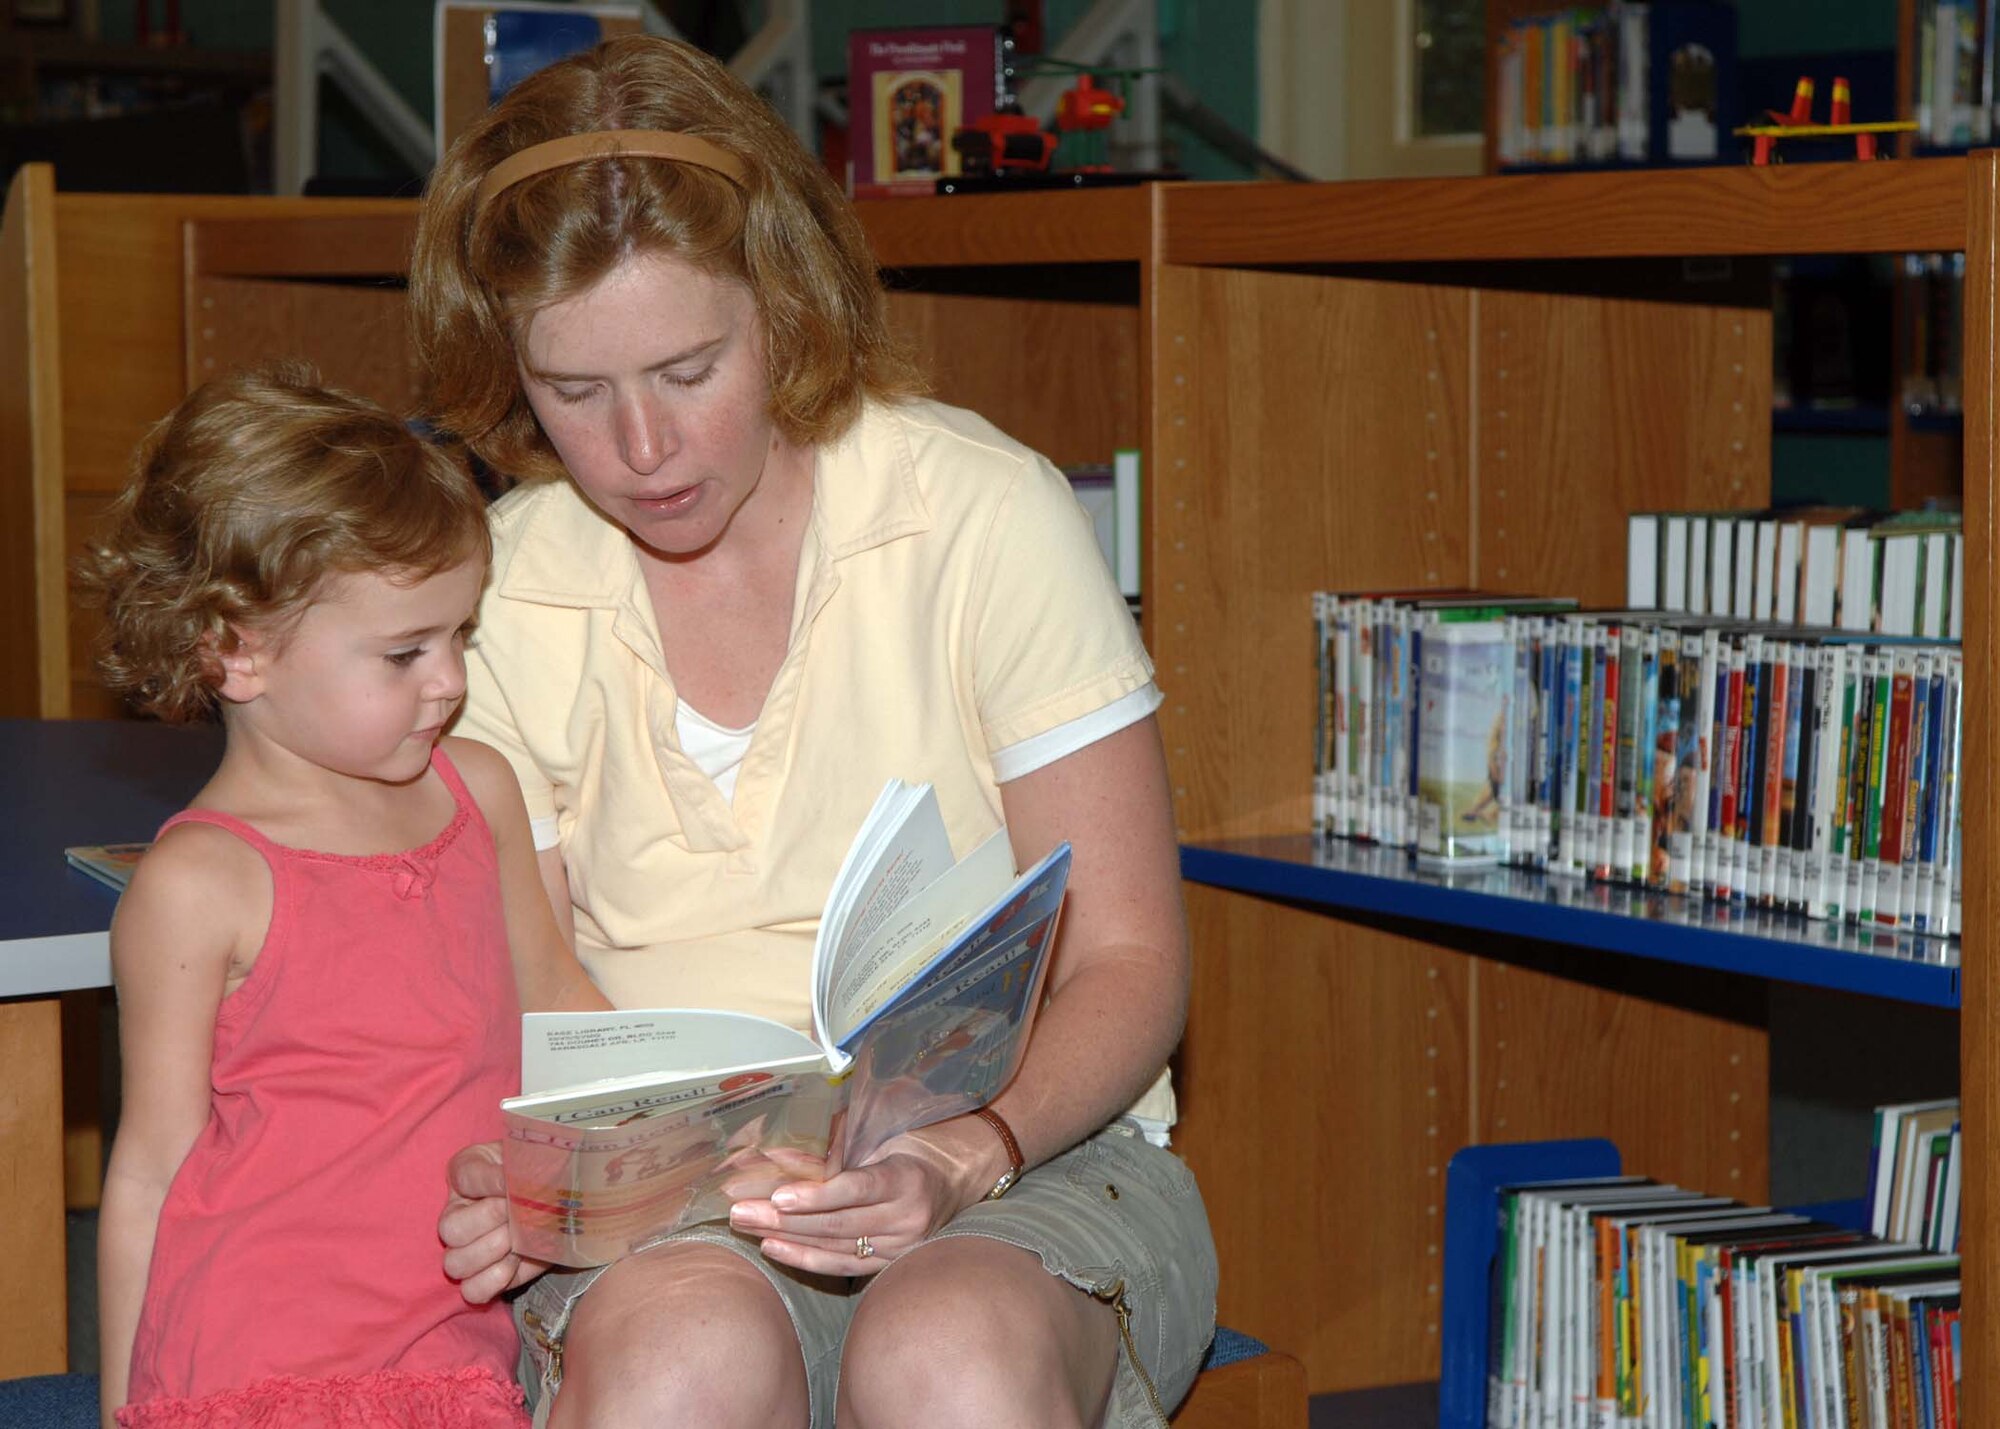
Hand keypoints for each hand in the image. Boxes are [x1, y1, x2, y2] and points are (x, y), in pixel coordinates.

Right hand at [440, 1141, 548, 1302]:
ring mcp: (467, 1249)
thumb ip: (518, 1168)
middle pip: (450, 1230)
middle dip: (490, 1220)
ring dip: (491, 1251)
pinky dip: (494, 1280)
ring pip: (454, 1264)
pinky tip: (515, 1261)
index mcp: (466, 1174)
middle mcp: (458, 1214)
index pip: (466, 1176)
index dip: (492, 1182)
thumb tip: (510, 1184)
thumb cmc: (544, 1172)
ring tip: (518, 1239)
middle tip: (518, 1213)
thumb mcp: (532, 1158)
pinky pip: (472, 1291)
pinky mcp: (486, 1277)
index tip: (516, 1182)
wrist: (565, 1198)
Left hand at [725, 1122, 997, 1276]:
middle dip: (784, 1218)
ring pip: (835, 1247)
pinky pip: (842, 1266)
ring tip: (746, 1227)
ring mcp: (901, 1247)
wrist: (957, 1178)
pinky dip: (805, 1259)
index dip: (818, 1194)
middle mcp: (908, 1218)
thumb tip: (780, 1152)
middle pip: (839, 1223)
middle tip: (741, 1211)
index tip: (780, 1195)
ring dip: (785, 1238)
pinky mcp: (890, 1265)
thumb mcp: (883, 1136)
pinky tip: (773, 1248)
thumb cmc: (912, 1147)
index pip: (859, 1188)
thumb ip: (839, 1146)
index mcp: (908, 1178)